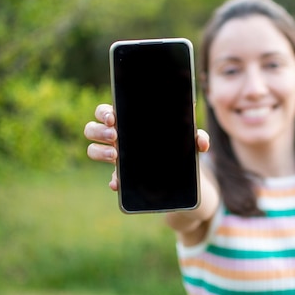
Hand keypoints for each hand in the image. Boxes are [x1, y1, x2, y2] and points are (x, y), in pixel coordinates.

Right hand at [83, 103, 210, 190]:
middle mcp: (117, 138)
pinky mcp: (122, 177)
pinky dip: (113, 180)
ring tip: (114, 155)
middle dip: (99, 131)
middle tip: (114, 135)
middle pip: (92, 128)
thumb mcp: (189, 141)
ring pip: (92, 150)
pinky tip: (118, 183)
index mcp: (128, 122)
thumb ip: (197, 137)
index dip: (104, 112)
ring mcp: (116, 157)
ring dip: (99, 151)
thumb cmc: (179, 146)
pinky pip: (110, 178)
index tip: (113, 118)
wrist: (180, 174)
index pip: (106, 111)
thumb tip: (202, 142)